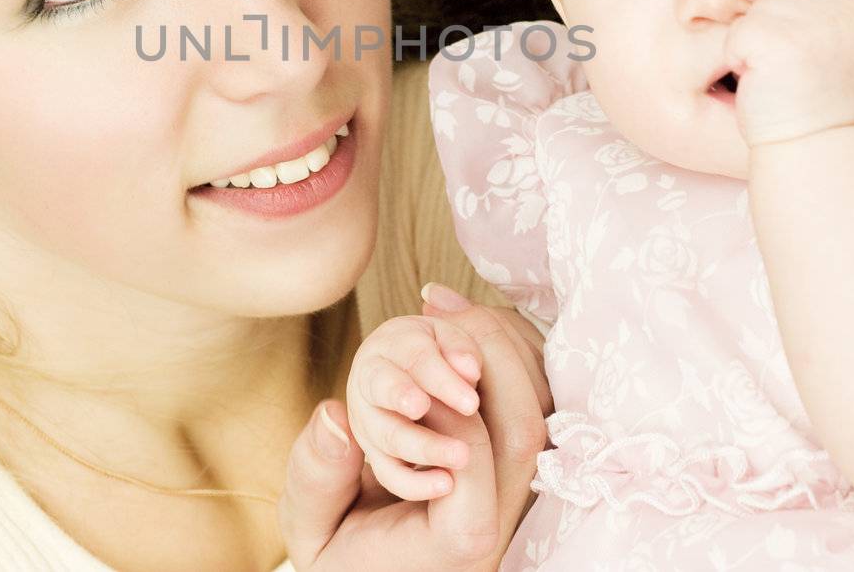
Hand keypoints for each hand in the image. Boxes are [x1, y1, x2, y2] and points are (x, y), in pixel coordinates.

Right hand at [280, 295, 548, 571]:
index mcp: (459, 540)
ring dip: (502, 345)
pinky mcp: (525, 471)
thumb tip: (335, 416)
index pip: (477, 458)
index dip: (447, 406)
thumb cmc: (344, 557)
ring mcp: (523, 496)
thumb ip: (316, 479)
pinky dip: (508, 354)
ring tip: (445, 307)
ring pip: (541, 410)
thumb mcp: (311, 530)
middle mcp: (504, 521)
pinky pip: (534, 404)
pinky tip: (463, 324)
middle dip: (488, 353)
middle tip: (438, 310)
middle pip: (525, 428)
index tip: (412, 378)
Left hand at [727, 0, 853, 147]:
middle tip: (773, 71)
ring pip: (756, 14)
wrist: (816, 155)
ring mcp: (812, 26)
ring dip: (749, 46)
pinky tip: (756, 85)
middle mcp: (845, 19)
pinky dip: (735, 59)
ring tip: (770, 82)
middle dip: (763, 26)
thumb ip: (822, 25)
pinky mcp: (777, 38)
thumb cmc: (820, 121)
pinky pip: (736, 34)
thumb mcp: (840, 65)